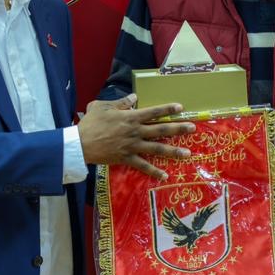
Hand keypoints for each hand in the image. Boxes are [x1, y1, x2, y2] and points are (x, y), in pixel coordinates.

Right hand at [78, 94, 194, 179]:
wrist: (80, 143)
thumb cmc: (91, 123)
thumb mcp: (103, 106)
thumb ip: (121, 102)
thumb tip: (134, 98)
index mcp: (130, 117)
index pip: (153, 112)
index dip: (167, 109)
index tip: (181, 108)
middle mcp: (135, 131)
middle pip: (161, 130)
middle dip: (178, 129)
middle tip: (193, 128)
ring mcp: (132, 146)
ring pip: (157, 148)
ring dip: (173, 151)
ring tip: (187, 153)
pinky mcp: (127, 158)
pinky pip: (143, 165)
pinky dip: (154, 171)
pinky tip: (165, 175)